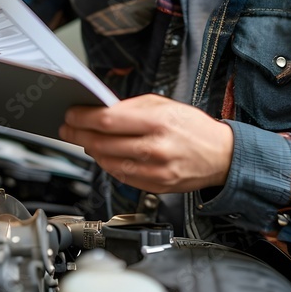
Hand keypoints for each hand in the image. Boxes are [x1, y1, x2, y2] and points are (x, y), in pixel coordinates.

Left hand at [59, 94, 233, 192]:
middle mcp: (155, 147)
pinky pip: (122, 176)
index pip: (108, 120)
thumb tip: (102, 110)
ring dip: (91, 151)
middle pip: (103, 142)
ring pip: (109, 162)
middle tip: (68, 129)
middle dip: (79, 135)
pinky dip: (108, 166)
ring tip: (84, 141)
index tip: (71, 114)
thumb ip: (132, 108)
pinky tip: (103, 156)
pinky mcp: (156, 186)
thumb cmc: (194, 128)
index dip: (83, 118)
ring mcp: (155, 170)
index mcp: (157, 121)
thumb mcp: (165, 105)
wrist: (222, 156)